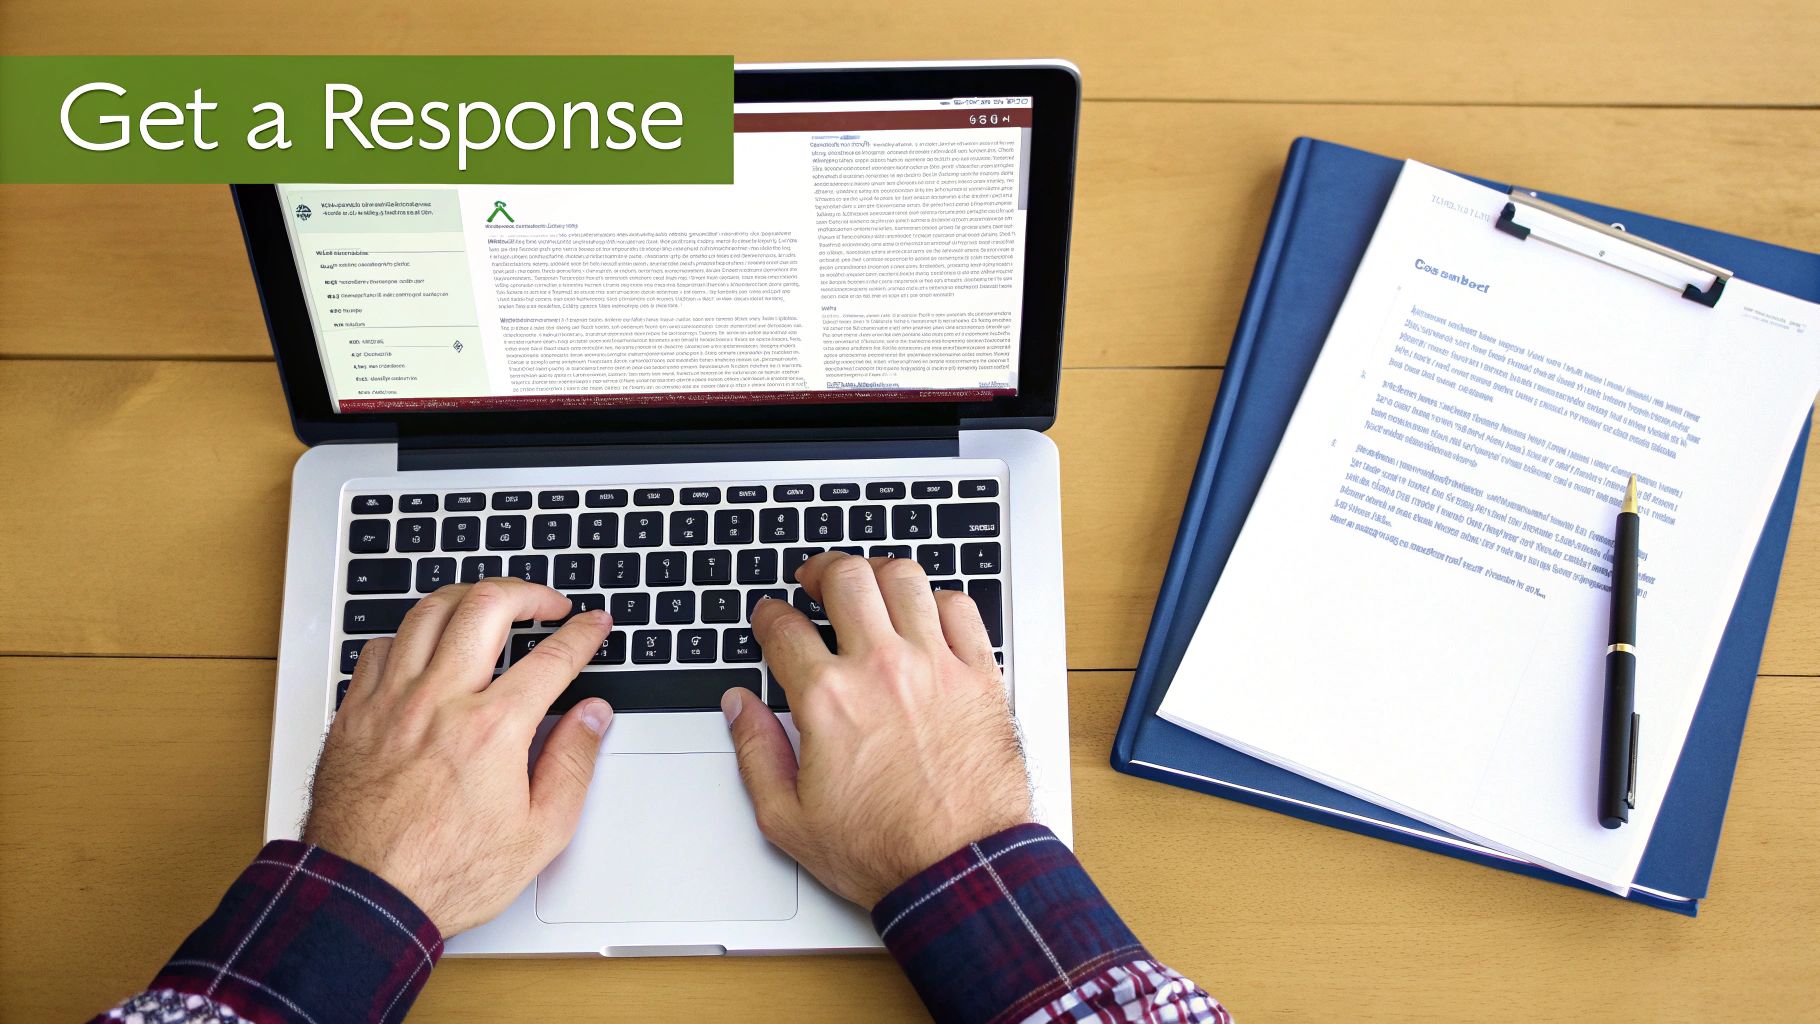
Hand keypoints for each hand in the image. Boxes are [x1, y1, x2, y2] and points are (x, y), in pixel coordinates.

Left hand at [304, 579, 614, 934]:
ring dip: (468, 598)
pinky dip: (409, 634)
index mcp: (493, 729)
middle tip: (546, 603)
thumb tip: (591, 718)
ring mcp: (392, 701)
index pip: (552, 657)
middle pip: (487, 605)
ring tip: (489, 606)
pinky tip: (424, 647)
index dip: (582, 632)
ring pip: (429, 612)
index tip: (592, 623)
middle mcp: (440, 700)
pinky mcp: (355, 713)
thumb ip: (572, 765)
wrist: (361, 898)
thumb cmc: (444, 874)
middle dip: (528, 592)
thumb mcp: (538, 834)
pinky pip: (380, 646)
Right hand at [723, 553, 1030, 906]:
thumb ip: (755, 752)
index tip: (769, 618)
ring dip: (879, 574)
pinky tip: (926, 613)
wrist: (961, 871)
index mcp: (827, 699)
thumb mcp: (787, 818)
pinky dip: (938, 601)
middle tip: (814, 581)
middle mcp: (880, 668)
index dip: (768, 616)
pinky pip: (960, 609)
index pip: (784, 629)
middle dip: (821, 571)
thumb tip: (738, 708)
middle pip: (846, 579)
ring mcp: (935, 666)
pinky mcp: (980, 676)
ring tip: (868, 584)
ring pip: (905, 579)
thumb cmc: (883, 850)